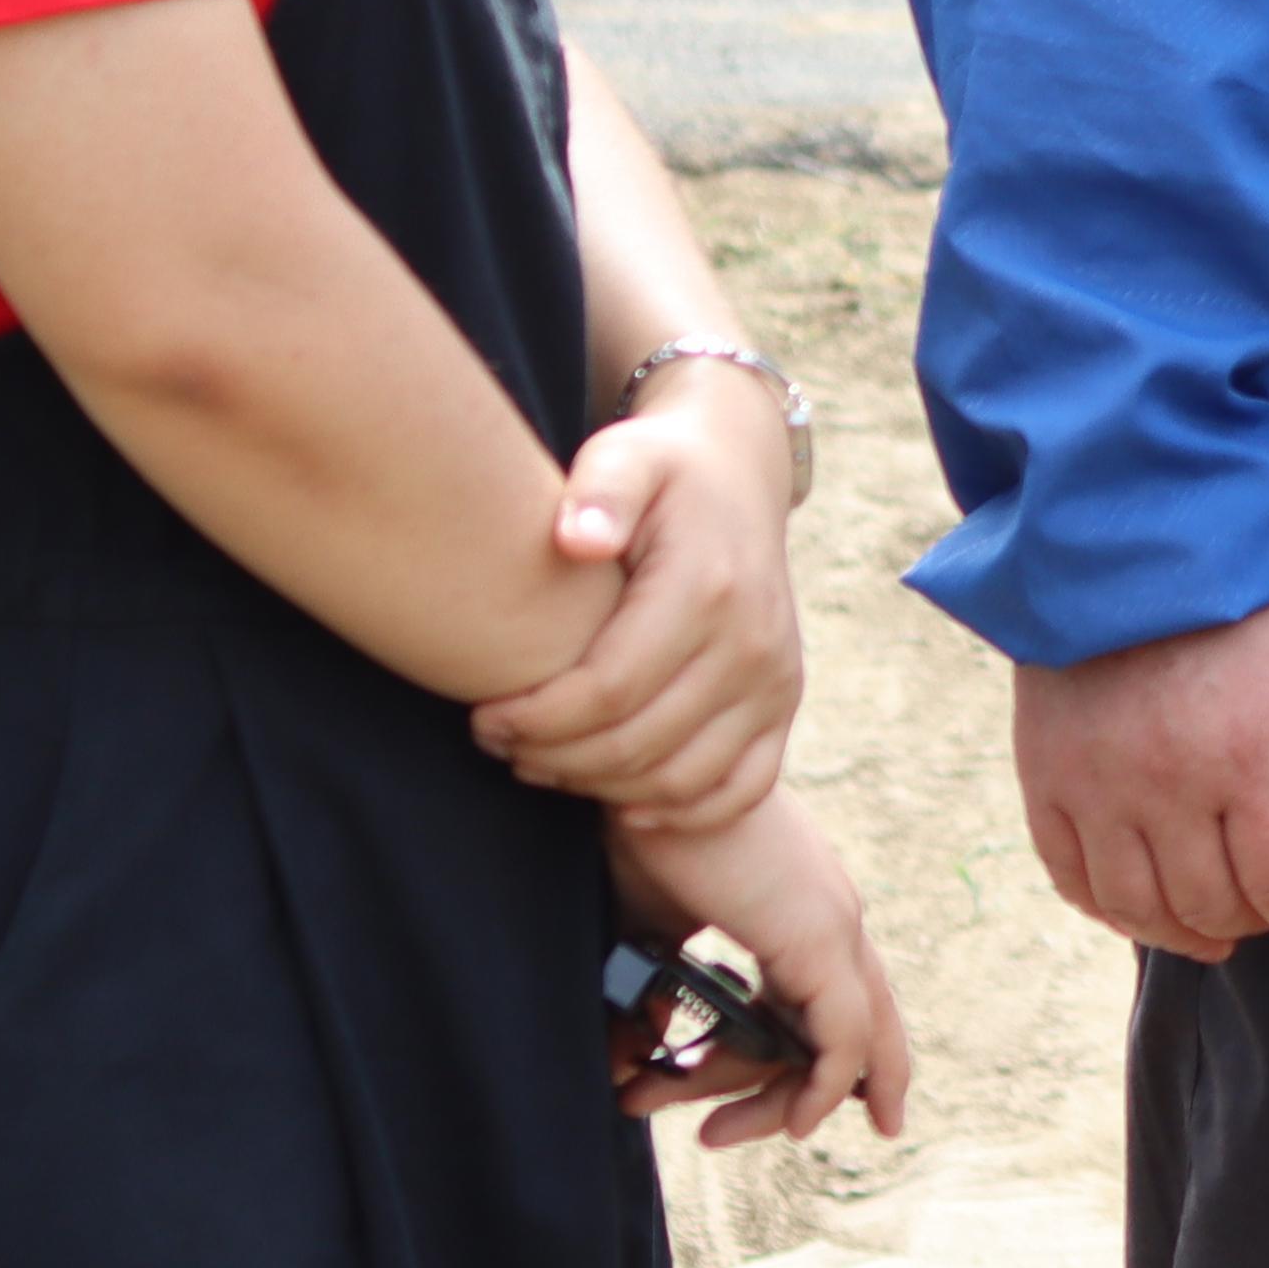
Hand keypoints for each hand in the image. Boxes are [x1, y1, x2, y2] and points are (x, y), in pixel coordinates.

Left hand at [475, 363, 806, 831]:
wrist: (737, 473)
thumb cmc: (660, 472)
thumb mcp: (626, 457)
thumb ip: (600, 490)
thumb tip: (576, 541)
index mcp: (708, 587)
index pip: (609, 690)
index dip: (534, 719)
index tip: (483, 714)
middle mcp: (753, 642)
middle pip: (636, 746)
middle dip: (551, 758)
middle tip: (500, 742)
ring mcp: (776, 679)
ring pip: (680, 780)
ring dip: (600, 788)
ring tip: (544, 761)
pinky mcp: (785, 703)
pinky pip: (739, 789)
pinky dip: (677, 810)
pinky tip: (619, 797)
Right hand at [606, 784, 912, 1151]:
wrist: (649, 773)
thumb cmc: (645, 835)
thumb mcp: (651, 931)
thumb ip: (657, 994)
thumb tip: (632, 1060)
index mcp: (802, 909)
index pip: (827, 1006)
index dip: (803, 1067)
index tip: (753, 1115)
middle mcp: (833, 915)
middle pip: (845, 1033)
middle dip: (788, 1097)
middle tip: (717, 1135)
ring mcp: (834, 922)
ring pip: (843, 1044)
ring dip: (773, 1099)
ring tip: (707, 1133)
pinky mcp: (820, 933)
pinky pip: (844, 1035)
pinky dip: (824, 1085)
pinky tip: (792, 1124)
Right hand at [1015, 592, 1268, 963]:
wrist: (1135, 533)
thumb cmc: (1245, 595)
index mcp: (1248, 759)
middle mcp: (1168, 788)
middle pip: (1210, 904)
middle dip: (1252, 923)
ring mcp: (1098, 789)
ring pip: (1136, 906)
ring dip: (1180, 933)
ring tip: (1210, 930)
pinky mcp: (1045, 778)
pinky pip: (1068, 874)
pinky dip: (1104, 907)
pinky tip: (1137, 908)